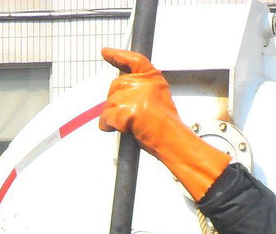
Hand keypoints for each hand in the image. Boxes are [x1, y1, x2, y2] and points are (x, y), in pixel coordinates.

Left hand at [100, 48, 229, 200]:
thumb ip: (143, 90)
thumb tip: (126, 94)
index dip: (117, 55)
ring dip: (113, 115)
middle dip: (116, 101)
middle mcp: (141, 83)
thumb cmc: (166, 124)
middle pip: (115, 86)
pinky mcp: (123, 111)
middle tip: (127, 116)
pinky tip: (115, 129)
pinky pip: (105, 117)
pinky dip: (107, 125)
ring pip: (109, 103)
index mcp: (152, 77)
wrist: (170, 138)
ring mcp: (131, 96)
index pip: (132, 60)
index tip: (106, 52)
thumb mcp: (159, 97)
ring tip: (128, 125)